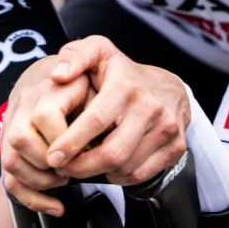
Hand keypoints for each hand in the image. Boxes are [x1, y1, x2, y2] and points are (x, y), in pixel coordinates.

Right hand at [0, 56, 92, 216]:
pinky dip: (31, 198)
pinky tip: (56, 205)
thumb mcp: (96, 84)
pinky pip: (10, 178)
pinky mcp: (9, 146)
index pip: (45, 116)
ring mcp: (12, 128)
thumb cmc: (81, 84)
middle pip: (20, 139)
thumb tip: (110, 131)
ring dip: (39, 180)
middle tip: (71, 169)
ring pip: (10, 160)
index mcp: (47, 90)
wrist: (53, 73)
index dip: (65, 140)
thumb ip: (98, 103)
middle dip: (49, 162)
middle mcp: (23, 107)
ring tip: (63, 181)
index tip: (83, 152)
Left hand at [45, 36, 190, 185]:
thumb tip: (58, 75)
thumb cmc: (121, 71)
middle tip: (63, 169)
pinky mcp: (176, 146)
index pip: (96, 121)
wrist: (167, 86)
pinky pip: (142, 174)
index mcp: (126, 85)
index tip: (52, 156)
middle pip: (112, 152)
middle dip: (82, 167)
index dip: (71, 143)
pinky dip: (119, 177)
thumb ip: (73, 56)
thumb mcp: (97, 51)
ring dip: (98, 173)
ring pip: (126, 167)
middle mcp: (150, 107)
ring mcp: (167, 128)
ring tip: (80, 167)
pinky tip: (106, 168)